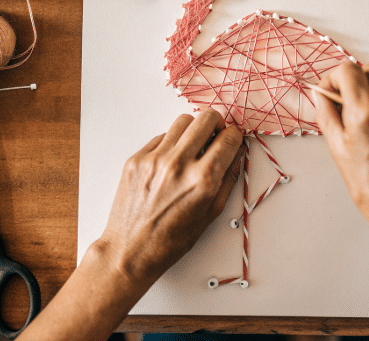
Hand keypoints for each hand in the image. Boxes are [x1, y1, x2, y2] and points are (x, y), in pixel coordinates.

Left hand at [98, 109, 243, 285]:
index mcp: (202, 180)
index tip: (232, 140)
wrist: (131, 250)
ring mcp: (155, 159)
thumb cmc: (172, 239)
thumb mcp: (211, 213)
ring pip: (182, 121)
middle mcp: (178, 164)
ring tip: (192, 148)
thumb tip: (237, 152)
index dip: (234, 137)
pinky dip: (171, 144)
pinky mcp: (136, 159)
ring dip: (193, 131)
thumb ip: (228, 178)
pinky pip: (161, 137)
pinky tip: (171, 163)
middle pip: (206, 118)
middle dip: (216, 125)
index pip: (228, 138)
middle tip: (214, 137)